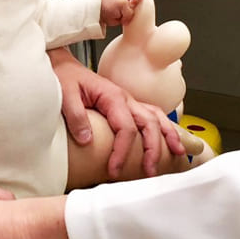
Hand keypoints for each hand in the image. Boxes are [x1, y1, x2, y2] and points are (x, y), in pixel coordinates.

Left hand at [49, 47, 185, 177]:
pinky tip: (169, 141)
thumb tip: (87, 140)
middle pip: (149, 124)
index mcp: (112, 96)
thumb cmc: (65, 78)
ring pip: (156, 118)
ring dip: (168, 136)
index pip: (126, 128)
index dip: (123, 151)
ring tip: (177, 155)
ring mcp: (128, 102)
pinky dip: (163, 128)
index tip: (114, 170)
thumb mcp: (65, 94)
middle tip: (149, 172)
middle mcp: (125, 99)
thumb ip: (76, 116)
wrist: (63, 66)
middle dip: (153, 149)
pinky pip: (150, 116)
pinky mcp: (126, 106)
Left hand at [100, 0, 147, 26]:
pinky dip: (133, 16)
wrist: (99, 13)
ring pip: (141, 6)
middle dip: (139, 3)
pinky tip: (126, 16)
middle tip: (131, 8)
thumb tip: (133, 14)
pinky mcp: (130, 9)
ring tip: (127, 13)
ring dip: (136, 11)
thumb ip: (130, 8)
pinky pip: (137, 13)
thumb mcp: (120, 3)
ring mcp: (131, 1)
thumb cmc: (105, 3)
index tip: (131, 3)